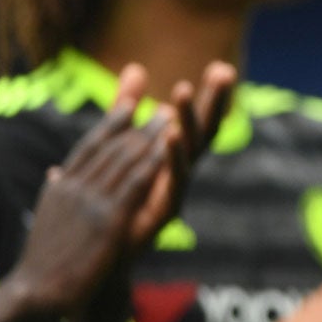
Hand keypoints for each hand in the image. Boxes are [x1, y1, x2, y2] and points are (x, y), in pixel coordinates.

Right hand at [12, 97, 168, 314]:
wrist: (33, 293)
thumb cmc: (40, 263)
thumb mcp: (45, 217)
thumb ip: (55, 192)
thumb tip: (54, 173)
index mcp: (61, 186)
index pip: (89, 147)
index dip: (111, 124)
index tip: (129, 106)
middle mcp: (74, 187)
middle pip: (111, 148)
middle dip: (138, 127)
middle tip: (161, 109)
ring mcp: (90, 203)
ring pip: (124, 160)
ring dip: (150, 137)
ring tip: (171, 119)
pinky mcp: (107, 221)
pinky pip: (134, 184)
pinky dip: (152, 162)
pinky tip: (168, 150)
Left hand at [124, 60, 237, 246]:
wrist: (96, 255)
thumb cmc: (110, 197)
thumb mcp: (118, 142)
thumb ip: (126, 107)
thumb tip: (135, 66)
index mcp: (171, 154)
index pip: (196, 119)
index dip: (210, 96)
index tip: (221, 66)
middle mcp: (179, 171)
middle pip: (204, 131)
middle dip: (215, 102)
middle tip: (225, 71)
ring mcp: (175, 190)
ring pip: (190, 151)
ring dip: (188, 120)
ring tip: (183, 89)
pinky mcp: (166, 210)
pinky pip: (175, 179)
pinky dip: (175, 155)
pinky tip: (171, 132)